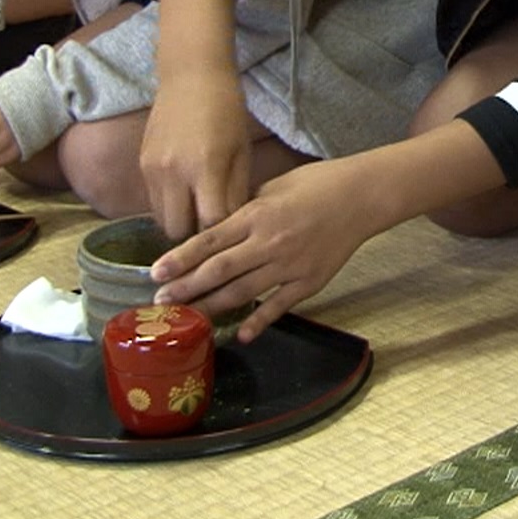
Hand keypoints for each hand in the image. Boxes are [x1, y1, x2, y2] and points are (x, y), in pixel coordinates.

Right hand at [140, 69, 250, 240]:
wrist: (191, 75)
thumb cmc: (227, 110)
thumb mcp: (241, 151)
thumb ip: (237, 192)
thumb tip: (234, 226)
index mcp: (204, 168)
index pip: (211, 223)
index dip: (224, 231)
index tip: (234, 231)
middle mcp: (172, 173)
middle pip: (179, 231)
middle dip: (197, 234)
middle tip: (214, 224)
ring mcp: (152, 170)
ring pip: (162, 220)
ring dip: (181, 221)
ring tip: (200, 209)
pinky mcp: (142, 165)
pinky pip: (153, 201)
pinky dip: (170, 205)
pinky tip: (186, 193)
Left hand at [150, 156, 383, 341]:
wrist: (362, 197)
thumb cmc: (317, 184)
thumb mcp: (273, 187)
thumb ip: (244, 210)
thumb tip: (218, 229)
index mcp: (257, 215)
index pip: (209, 241)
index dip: (180, 259)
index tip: (155, 273)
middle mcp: (269, 242)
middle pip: (219, 271)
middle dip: (186, 288)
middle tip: (161, 301)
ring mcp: (290, 266)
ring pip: (242, 292)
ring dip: (212, 306)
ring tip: (189, 317)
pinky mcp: (309, 282)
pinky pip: (278, 306)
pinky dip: (258, 321)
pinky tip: (240, 334)